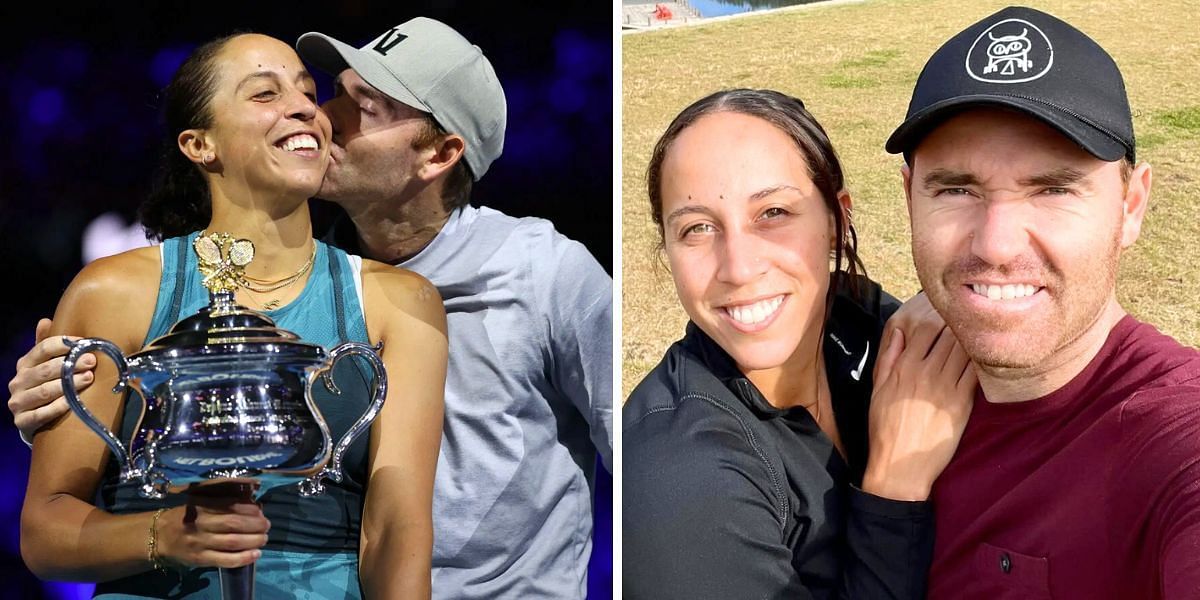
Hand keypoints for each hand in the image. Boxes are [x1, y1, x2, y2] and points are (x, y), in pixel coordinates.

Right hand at [7, 318, 96, 438]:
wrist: (33, 420)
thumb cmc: (44, 386)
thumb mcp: (43, 364)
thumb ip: (45, 345)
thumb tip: (45, 320)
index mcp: (24, 364)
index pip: (42, 348)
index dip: (64, 344)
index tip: (86, 343)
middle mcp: (18, 382)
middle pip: (45, 370)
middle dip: (70, 364)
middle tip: (92, 360)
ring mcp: (18, 402)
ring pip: (45, 391)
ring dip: (68, 384)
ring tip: (89, 378)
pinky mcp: (22, 421)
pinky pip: (42, 413)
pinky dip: (58, 407)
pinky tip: (74, 401)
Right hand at [157, 482, 269, 569]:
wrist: (159, 536)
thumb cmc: (185, 517)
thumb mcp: (199, 502)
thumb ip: (222, 501)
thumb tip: (253, 502)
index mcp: (201, 507)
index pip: (230, 506)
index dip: (249, 509)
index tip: (261, 510)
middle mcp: (200, 524)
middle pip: (233, 524)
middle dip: (255, 525)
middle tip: (267, 525)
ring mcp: (199, 543)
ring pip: (232, 542)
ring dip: (253, 540)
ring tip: (264, 538)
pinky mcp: (200, 559)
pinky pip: (225, 560)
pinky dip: (243, 558)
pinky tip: (256, 554)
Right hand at [863, 295, 976, 500]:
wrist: (900, 466)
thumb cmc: (885, 427)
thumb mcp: (877, 389)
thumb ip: (888, 358)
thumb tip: (898, 331)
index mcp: (903, 368)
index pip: (925, 328)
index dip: (939, 315)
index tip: (948, 310)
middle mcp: (925, 373)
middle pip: (948, 335)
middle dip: (959, 322)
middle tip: (971, 312)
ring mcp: (945, 388)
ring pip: (964, 351)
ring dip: (972, 338)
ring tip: (981, 328)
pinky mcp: (961, 404)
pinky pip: (975, 373)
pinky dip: (981, 360)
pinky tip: (986, 354)